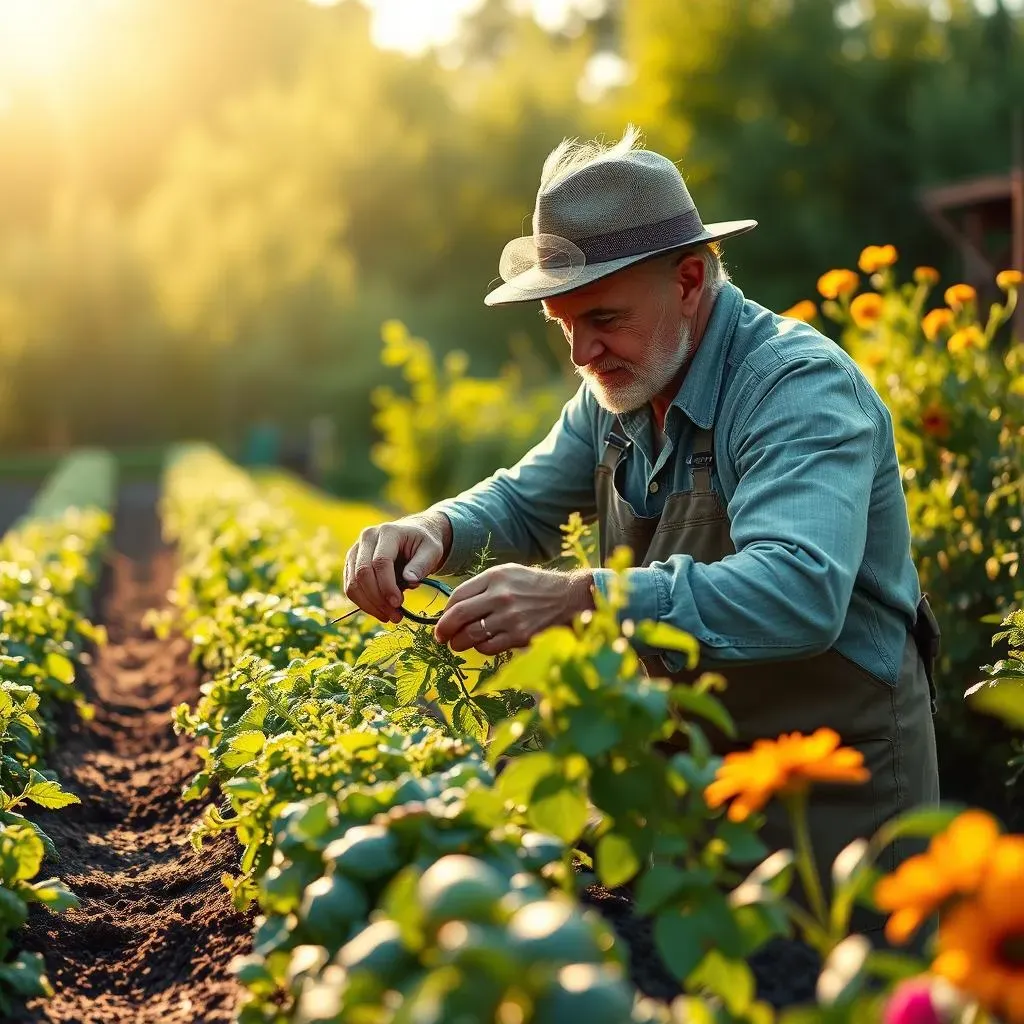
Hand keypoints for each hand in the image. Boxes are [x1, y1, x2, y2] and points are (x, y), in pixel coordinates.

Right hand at [343, 512, 451, 623]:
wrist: (413, 535)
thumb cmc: (424, 544)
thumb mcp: (432, 551)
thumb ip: (422, 564)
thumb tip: (410, 580)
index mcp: (388, 532)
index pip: (380, 561)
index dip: (387, 585)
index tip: (399, 603)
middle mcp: (367, 538)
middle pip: (363, 573)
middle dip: (378, 599)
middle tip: (395, 616)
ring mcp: (356, 550)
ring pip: (352, 583)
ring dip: (369, 605)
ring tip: (389, 617)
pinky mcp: (351, 564)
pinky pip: (350, 587)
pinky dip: (363, 603)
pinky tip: (380, 611)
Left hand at [432, 564, 594, 655]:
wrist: (568, 598)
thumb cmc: (535, 586)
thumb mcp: (509, 574)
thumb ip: (483, 586)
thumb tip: (455, 606)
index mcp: (495, 576)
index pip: (458, 596)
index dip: (445, 611)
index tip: (443, 619)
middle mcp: (500, 595)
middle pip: (459, 615)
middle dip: (444, 629)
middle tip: (440, 636)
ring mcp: (510, 617)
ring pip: (471, 635)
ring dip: (459, 642)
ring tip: (457, 644)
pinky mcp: (519, 636)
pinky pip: (488, 647)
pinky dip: (480, 648)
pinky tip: (482, 645)